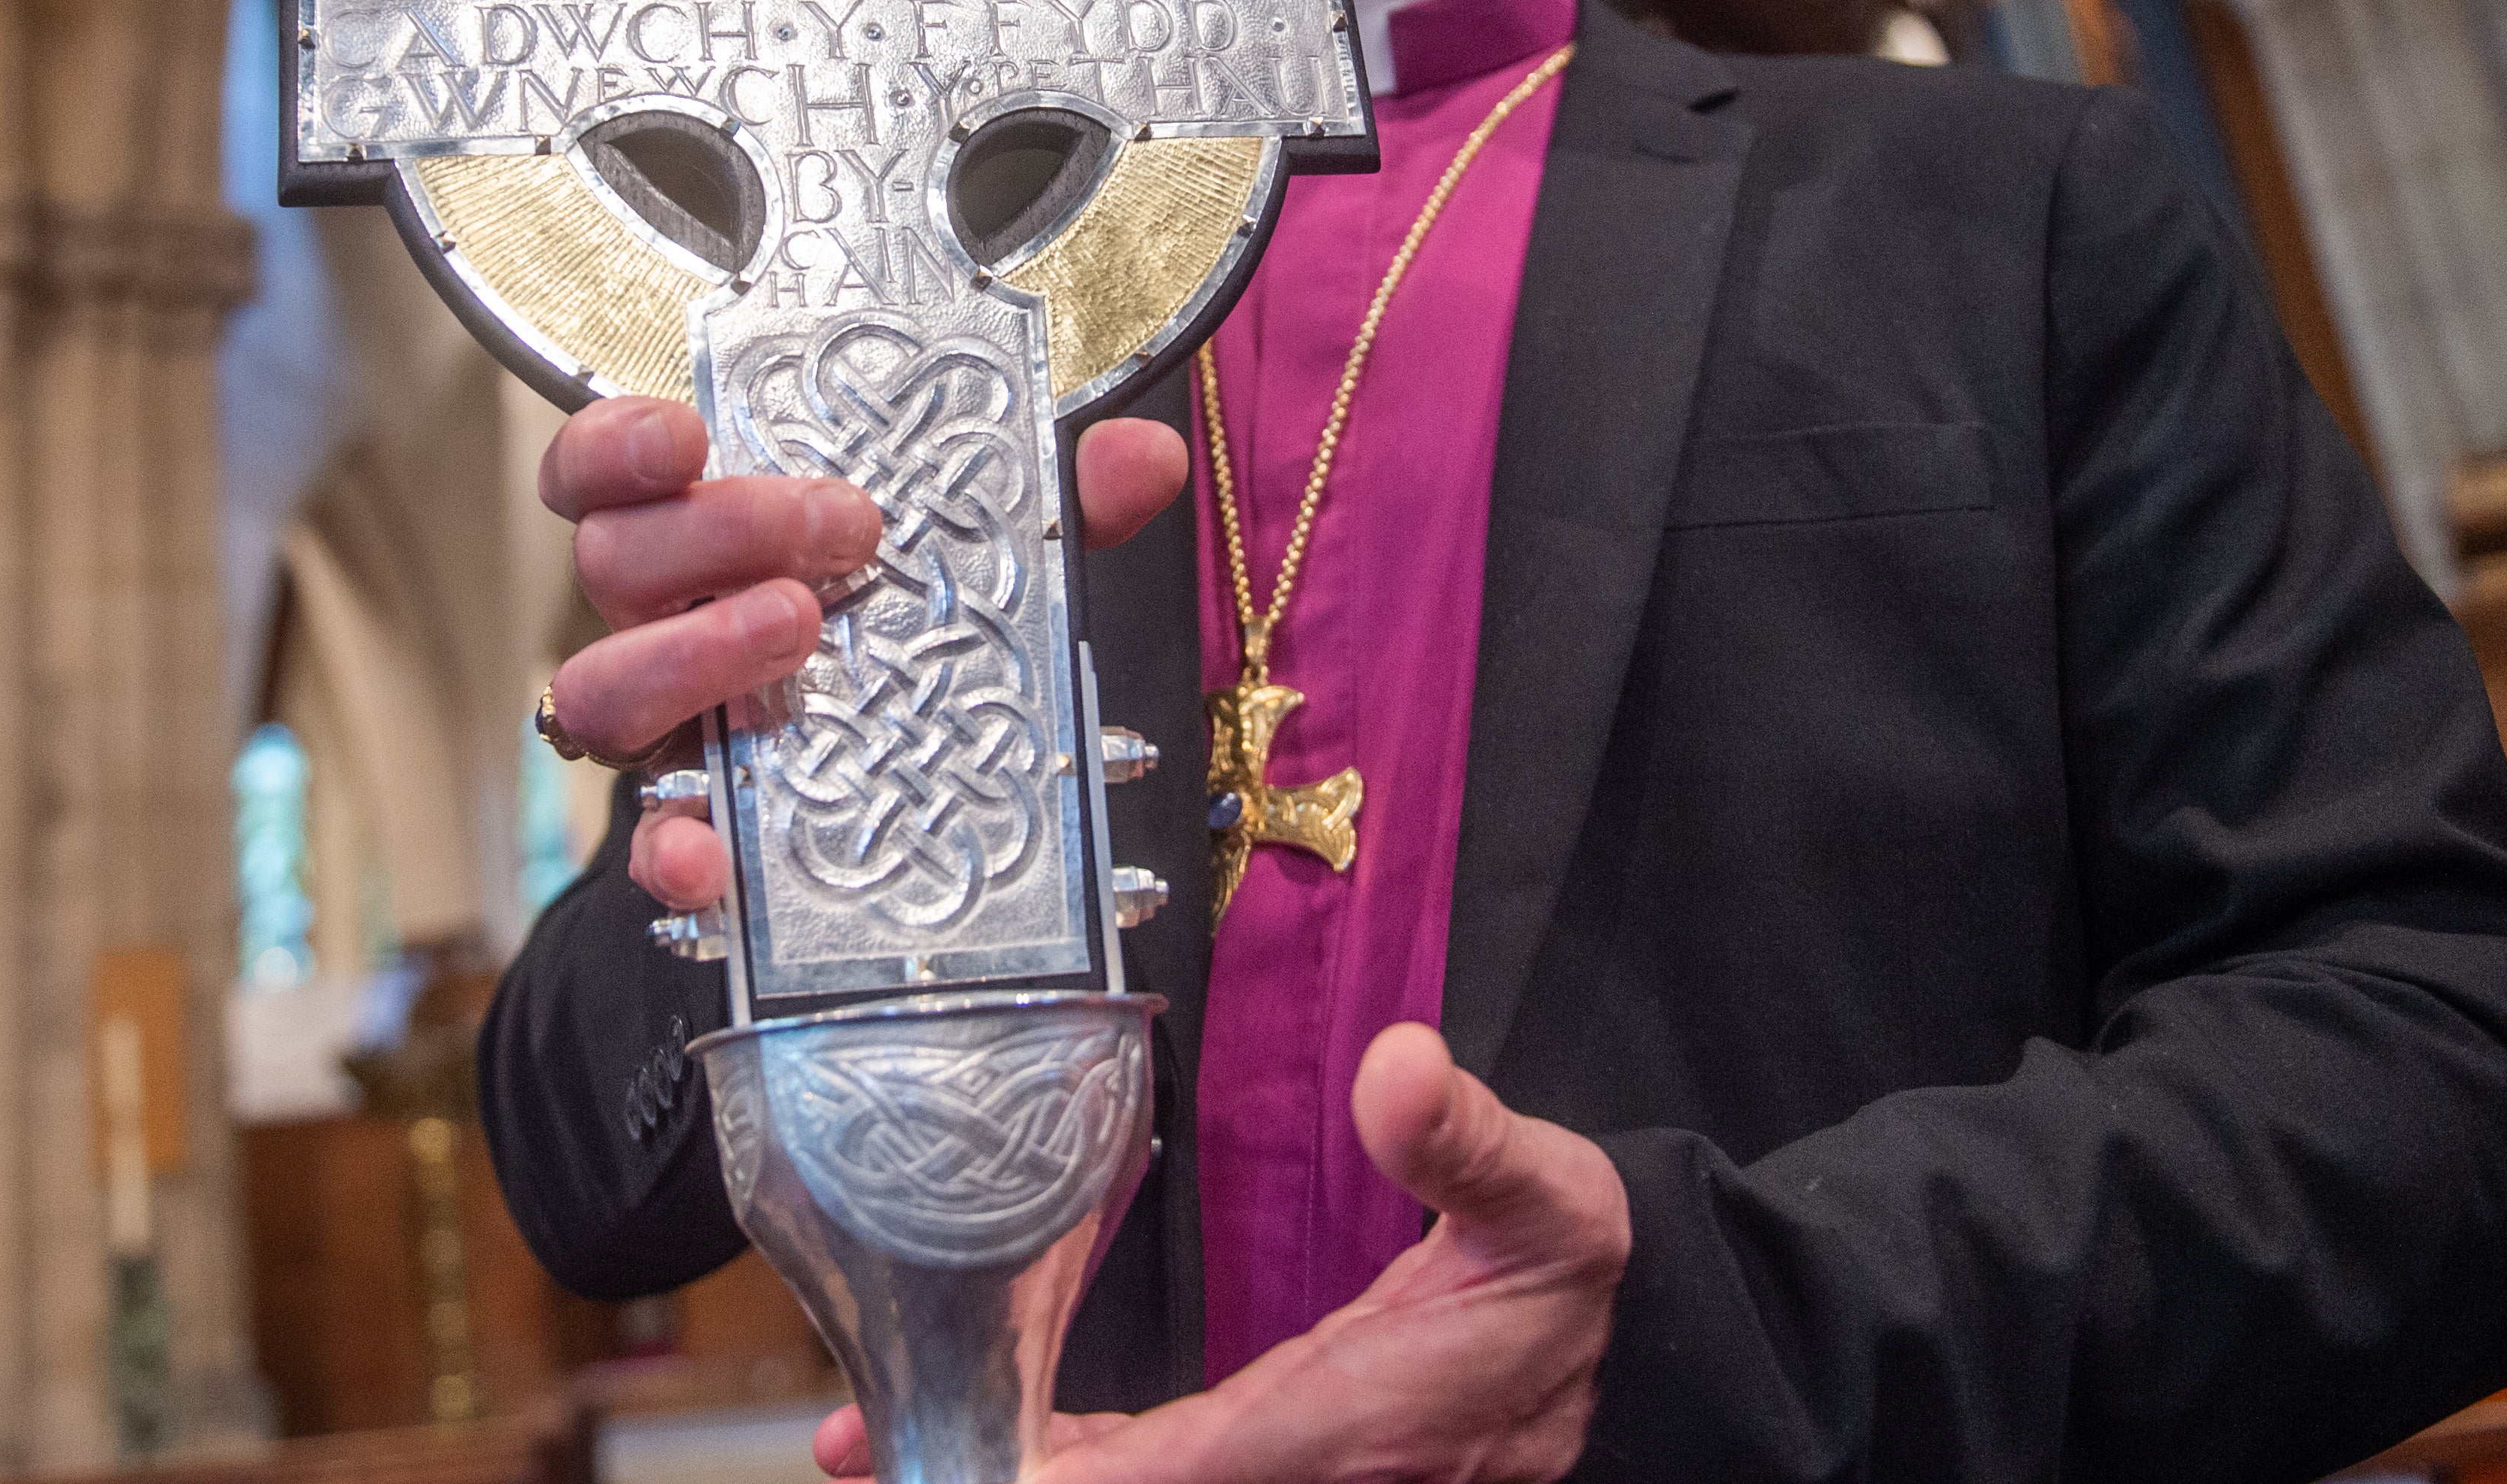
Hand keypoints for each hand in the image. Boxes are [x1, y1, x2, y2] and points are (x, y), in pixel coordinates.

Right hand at [539, 396, 1187, 913]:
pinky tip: (712, 853)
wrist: (918, 781)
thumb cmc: (922, 627)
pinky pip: (647, 845)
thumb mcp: (993, 555)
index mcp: (709, 536)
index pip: (600, 473)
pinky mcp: (695, 824)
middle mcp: (665, 623)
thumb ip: (1053, 503)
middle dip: (722, 527)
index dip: (615, 445)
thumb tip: (1143, 460)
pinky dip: (671, 849)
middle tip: (849, 525)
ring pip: (600, 689)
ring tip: (801, 629)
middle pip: (617, 561)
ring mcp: (672, 726)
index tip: (687, 433)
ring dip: (692, 653)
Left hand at [810, 1025, 1629, 1482]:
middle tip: (865, 1447)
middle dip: (1012, 1480)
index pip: (1203, 1459)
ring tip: (881, 1448)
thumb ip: (1465, 1141)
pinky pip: (1178, 1482)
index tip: (983, 1463)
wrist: (1641, 1359)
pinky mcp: (1299, 1473)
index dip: (1090, 1474)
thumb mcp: (1550, 1196)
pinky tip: (1021, 1446)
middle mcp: (1320, 1475)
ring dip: (1030, 1477)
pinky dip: (1088, 1469)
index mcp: (1361, 1419)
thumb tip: (1397, 1064)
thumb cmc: (1582, 1279)